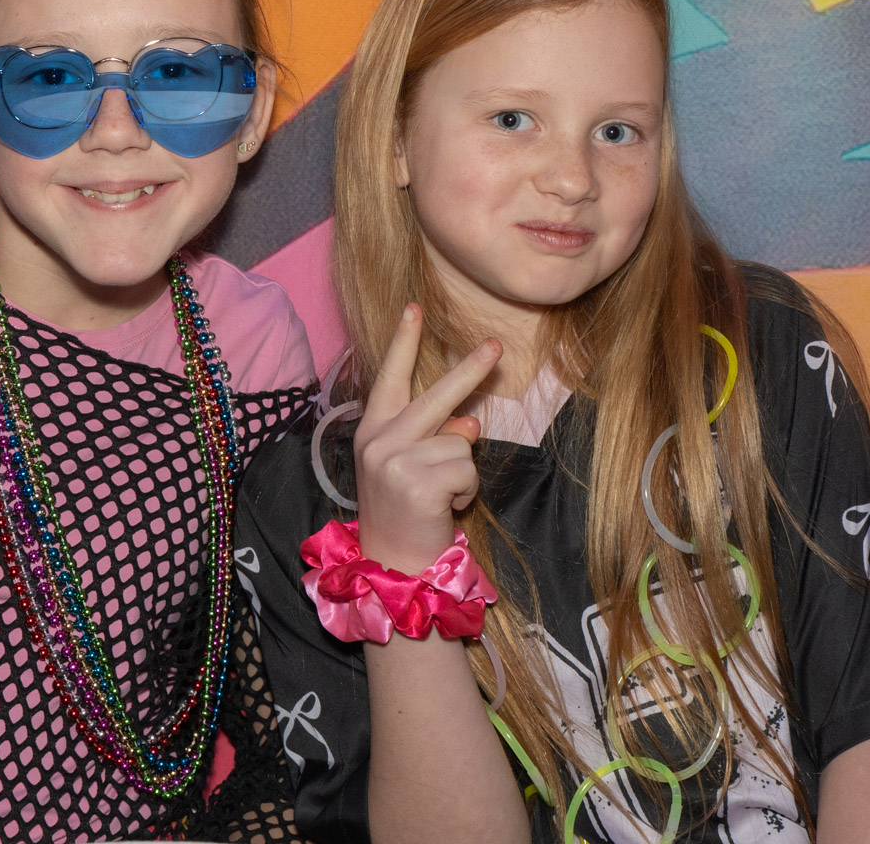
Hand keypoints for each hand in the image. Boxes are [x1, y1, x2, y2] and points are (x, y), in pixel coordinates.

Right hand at [353, 304, 502, 573]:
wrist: (392, 563)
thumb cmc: (404, 512)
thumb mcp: (411, 467)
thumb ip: (435, 436)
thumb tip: (470, 423)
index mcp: (373, 430)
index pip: (390, 377)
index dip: (403, 341)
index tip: (413, 307)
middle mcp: (379, 440)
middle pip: (436, 395)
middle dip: (470, 370)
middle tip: (496, 345)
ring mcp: (395, 459)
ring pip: (460, 441)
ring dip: (462, 472)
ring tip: (441, 496)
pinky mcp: (417, 482)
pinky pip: (467, 469)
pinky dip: (465, 492)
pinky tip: (444, 509)